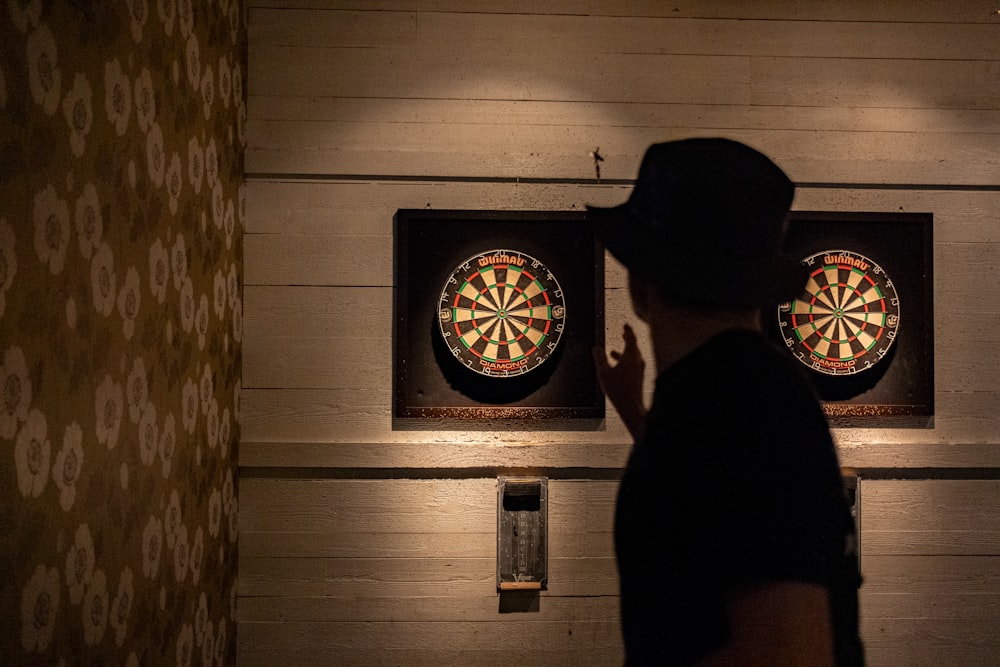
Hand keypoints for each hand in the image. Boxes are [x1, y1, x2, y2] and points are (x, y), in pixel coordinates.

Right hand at [593, 323, 646, 439]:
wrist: (631, 407)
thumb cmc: (619, 390)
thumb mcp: (604, 372)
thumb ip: (600, 358)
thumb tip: (596, 349)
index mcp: (630, 356)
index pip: (631, 337)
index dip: (628, 330)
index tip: (625, 325)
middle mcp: (637, 361)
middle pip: (634, 346)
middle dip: (627, 339)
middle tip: (623, 333)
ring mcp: (639, 370)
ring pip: (632, 357)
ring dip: (623, 352)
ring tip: (613, 352)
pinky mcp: (638, 378)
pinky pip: (632, 365)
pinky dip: (624, 362)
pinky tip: (616, 368)